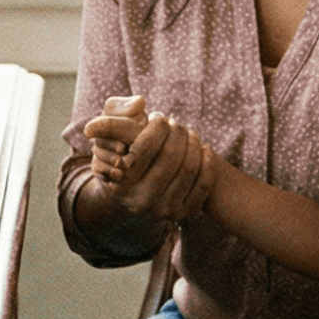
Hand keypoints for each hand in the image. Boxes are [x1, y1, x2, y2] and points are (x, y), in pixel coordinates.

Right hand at [82, 103, 212, 223]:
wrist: (135, 191)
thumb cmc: (123, 156)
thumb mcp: (111, 137)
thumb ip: (116, 118)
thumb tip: (139, 103)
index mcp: (119, 183)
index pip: (143, 148)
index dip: (155, 126)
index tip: (158, 116)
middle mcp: (140, 202)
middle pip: (170, 156)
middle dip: (177, 132)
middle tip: (175, 122)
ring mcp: (164, 211)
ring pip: (189, 168)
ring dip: (194, 142)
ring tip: (188, 132)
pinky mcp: (184, 214)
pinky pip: (204, 183)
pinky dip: (207, 161)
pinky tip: (203, 148)